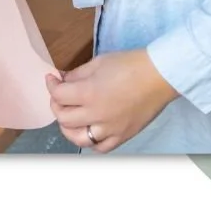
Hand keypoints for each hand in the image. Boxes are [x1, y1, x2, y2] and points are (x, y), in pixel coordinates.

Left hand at [45, 50, 179, 152]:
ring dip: (68, 128)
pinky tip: (89, 130)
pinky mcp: (122, 136)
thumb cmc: (130, 64)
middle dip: (56, 105)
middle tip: (60, 95)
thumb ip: (77, 73)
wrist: (159, 76)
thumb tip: (63, 80)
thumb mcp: (99, 62)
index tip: (52, 79)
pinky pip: (100, 148)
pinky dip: (90, 141)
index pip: (59, 96)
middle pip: (64, 118)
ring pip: (78, 139)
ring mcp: (109, 129)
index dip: (51, 86)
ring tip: (70, 116)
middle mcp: (96, 115)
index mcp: (89, 93)